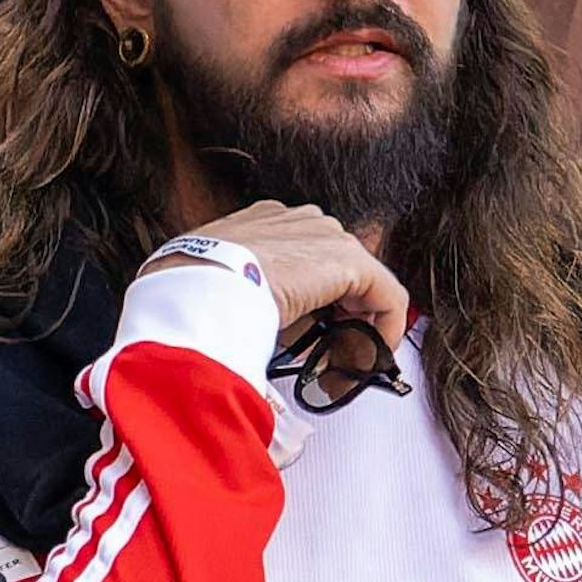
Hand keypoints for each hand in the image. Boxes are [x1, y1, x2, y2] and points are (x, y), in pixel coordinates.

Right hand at [141, 201, 408, 351]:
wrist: (196, 288)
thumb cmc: (193, 294)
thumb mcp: (224, 293)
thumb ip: (258, 306)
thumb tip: (279, 341)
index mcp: (264, 224)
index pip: (307, 259)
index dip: (318, 303)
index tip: (312, 337)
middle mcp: (298, 220)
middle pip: (340, 269)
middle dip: (342, 315)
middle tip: (333, 356)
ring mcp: (324, 234)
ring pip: (363, 283)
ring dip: (360, 324)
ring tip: (346, 361)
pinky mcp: (348, 260)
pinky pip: (387, 295)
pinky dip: (386, 327)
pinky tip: (372, 355)